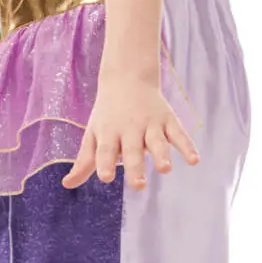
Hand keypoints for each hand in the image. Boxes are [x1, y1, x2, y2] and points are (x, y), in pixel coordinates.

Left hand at [61, 70, 199, 188]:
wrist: (127, 77)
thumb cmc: (107, 114)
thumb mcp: (92, 134)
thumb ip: (84, 162)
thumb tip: (67, 185)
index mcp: (109, 134)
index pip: (105, 150)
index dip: (105, 163)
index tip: (106, 177)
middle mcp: (130, 129)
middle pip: (133, 150)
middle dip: (135, 166)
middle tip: (138, 185)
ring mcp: (150, 124)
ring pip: (157, 141)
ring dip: (162, 155)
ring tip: (166, 169)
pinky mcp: (168, 120)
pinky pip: (179, 134)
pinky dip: (187, 146)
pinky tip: (194, 160)